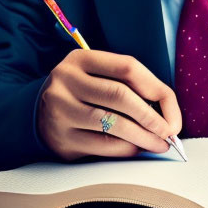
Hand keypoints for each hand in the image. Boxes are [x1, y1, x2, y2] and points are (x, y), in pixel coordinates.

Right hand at [37, 49, 181, 160]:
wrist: (35, 113)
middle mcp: (67, 81)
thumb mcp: (97, 76)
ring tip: (160, 144)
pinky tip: (137, 149)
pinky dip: (125, 148)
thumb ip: (127, 85)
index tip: (172, 111)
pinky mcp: (61, 138)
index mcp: (81, 59)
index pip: (128, 67)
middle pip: (120, 95)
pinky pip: (102, 145)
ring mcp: (60, 110)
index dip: (157, 89)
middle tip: (170, 132)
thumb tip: (168, 114)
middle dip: (152, 117)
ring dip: (143, 137)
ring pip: (112, 123)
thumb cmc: (81, 93)